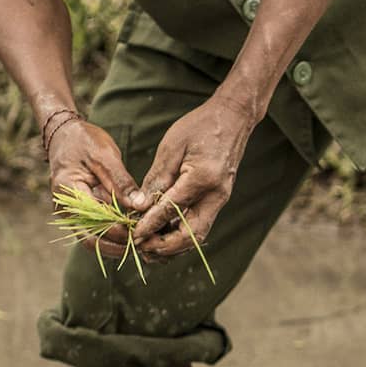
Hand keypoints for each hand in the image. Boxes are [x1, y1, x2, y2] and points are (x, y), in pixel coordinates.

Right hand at [47, 118, 145, 261]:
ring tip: (144, 241)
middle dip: (119, 246)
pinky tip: (137, 232)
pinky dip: (115, 234)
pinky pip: (97, 230)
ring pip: (95, 239)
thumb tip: (140, 206)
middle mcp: (66, 209)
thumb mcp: (105, 156)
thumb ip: (121, 182)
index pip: (95, 222)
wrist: (65, 135)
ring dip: (118, 244)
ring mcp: (72, 213)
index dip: (120, 231)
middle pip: (92, 240)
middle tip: (146, 244)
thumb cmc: (84, 141)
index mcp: (69, 192)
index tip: (144, 230)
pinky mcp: (81, 213)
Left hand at [132, 94, 255, 260]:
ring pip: (197, 235)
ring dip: (174, 245)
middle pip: (192, 234)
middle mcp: (216, 195)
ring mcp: (220, 199)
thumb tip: (139, 206)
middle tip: (141, 247)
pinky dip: (181, 235)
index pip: (172, 210)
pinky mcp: (218, 200)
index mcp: (203, 178)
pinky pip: (200, 225)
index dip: (150, 225)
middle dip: (165, 246)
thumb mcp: (171, 148)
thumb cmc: (199, 126)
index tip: (133, 235)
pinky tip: (163, 235)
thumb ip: (157, 179)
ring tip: (149, 247)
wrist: (232, 119)